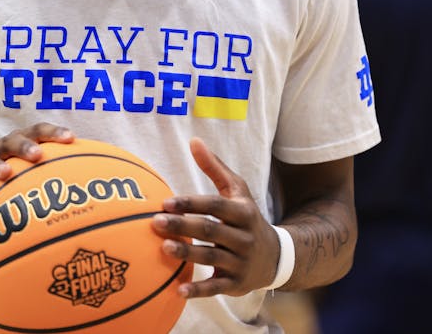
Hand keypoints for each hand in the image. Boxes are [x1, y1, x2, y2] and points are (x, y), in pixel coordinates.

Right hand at [0, 122, 73, 221]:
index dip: (54, 133)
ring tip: (5, 174)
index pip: (40, 131)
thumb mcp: (37, 175)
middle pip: (14, 140)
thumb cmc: (17, 179)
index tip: (71, 138)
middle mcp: (3, 148)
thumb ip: (63, 178)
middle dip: (27, 145)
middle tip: (38, 155)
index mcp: (23, 142)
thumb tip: (101, 188)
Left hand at [151, 137, 279, 297]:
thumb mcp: (236, 191)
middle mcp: (243, 237)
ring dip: (187, 254)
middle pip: (210, 230)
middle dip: (183, 226)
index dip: (191, 203)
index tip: (166, 203)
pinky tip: (178, 291)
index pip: (215, 206)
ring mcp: (240, 262)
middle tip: (155, 222)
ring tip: (163, 248)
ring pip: (211, 257)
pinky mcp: (236, 284)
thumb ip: (214, 167)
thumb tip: (193, 140)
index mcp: (242, 212)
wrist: (276, 257)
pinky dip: (198, 291)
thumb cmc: (246, 217)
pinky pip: (216, 287)